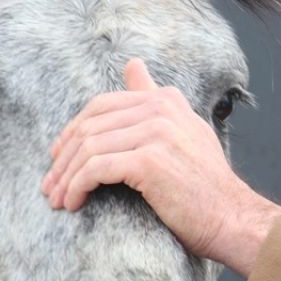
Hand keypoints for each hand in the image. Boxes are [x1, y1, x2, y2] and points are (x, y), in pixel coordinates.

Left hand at [41, 58, 280, 276]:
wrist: (229, 217)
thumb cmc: (204, 186)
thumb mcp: (184, 130)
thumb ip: (155, 98)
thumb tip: (132, 63)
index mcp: (166, 100)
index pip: (102, 105)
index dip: (73, 132)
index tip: (59, 158)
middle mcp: (161, 109)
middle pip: (90, 126)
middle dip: (63, 158)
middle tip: (50, 185)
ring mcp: (155, 132)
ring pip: (88, 149)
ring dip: (65, 177)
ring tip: (57, 199)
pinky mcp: (148, 161)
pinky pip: (95, 169)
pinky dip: (77, 187)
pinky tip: (73, 203)